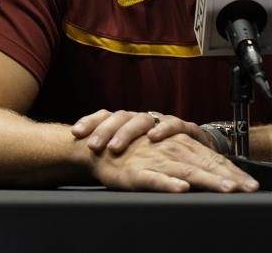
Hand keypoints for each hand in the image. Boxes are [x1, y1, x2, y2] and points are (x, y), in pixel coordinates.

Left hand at [72, 109, 217, 153]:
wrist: (195, 150)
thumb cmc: (158, 154)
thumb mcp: (134, 153)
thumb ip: (111, 151)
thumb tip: (78, 154)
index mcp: (128, 122)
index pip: (106, 116)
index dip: (90, 121)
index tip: (75, 133)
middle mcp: (143, 119)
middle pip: (121, 117)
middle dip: (106, 131)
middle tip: (94, 147)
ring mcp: (162, 121)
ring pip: (142, 119)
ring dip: (128, 132)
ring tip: (115, 147)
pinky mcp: (184, 128)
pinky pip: (173, 124)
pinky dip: (164, 129)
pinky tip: (153, 137)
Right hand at [86, 132, 258, 192]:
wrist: (101, 146)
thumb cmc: (137, 153)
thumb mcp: (167, 155)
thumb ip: (190, 165)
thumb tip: (214, 179)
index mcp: (183, 147)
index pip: (214, 160)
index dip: (235, 173)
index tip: (253, 186)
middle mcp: (174, 151)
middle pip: (207, 166)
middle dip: (230, 178)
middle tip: (249, 189)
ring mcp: (157, 161)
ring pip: (188, 171)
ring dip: (209, 180)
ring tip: (227, 189)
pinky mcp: (138, 173)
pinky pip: (156, 179)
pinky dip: (170, 184)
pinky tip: (183, 189)